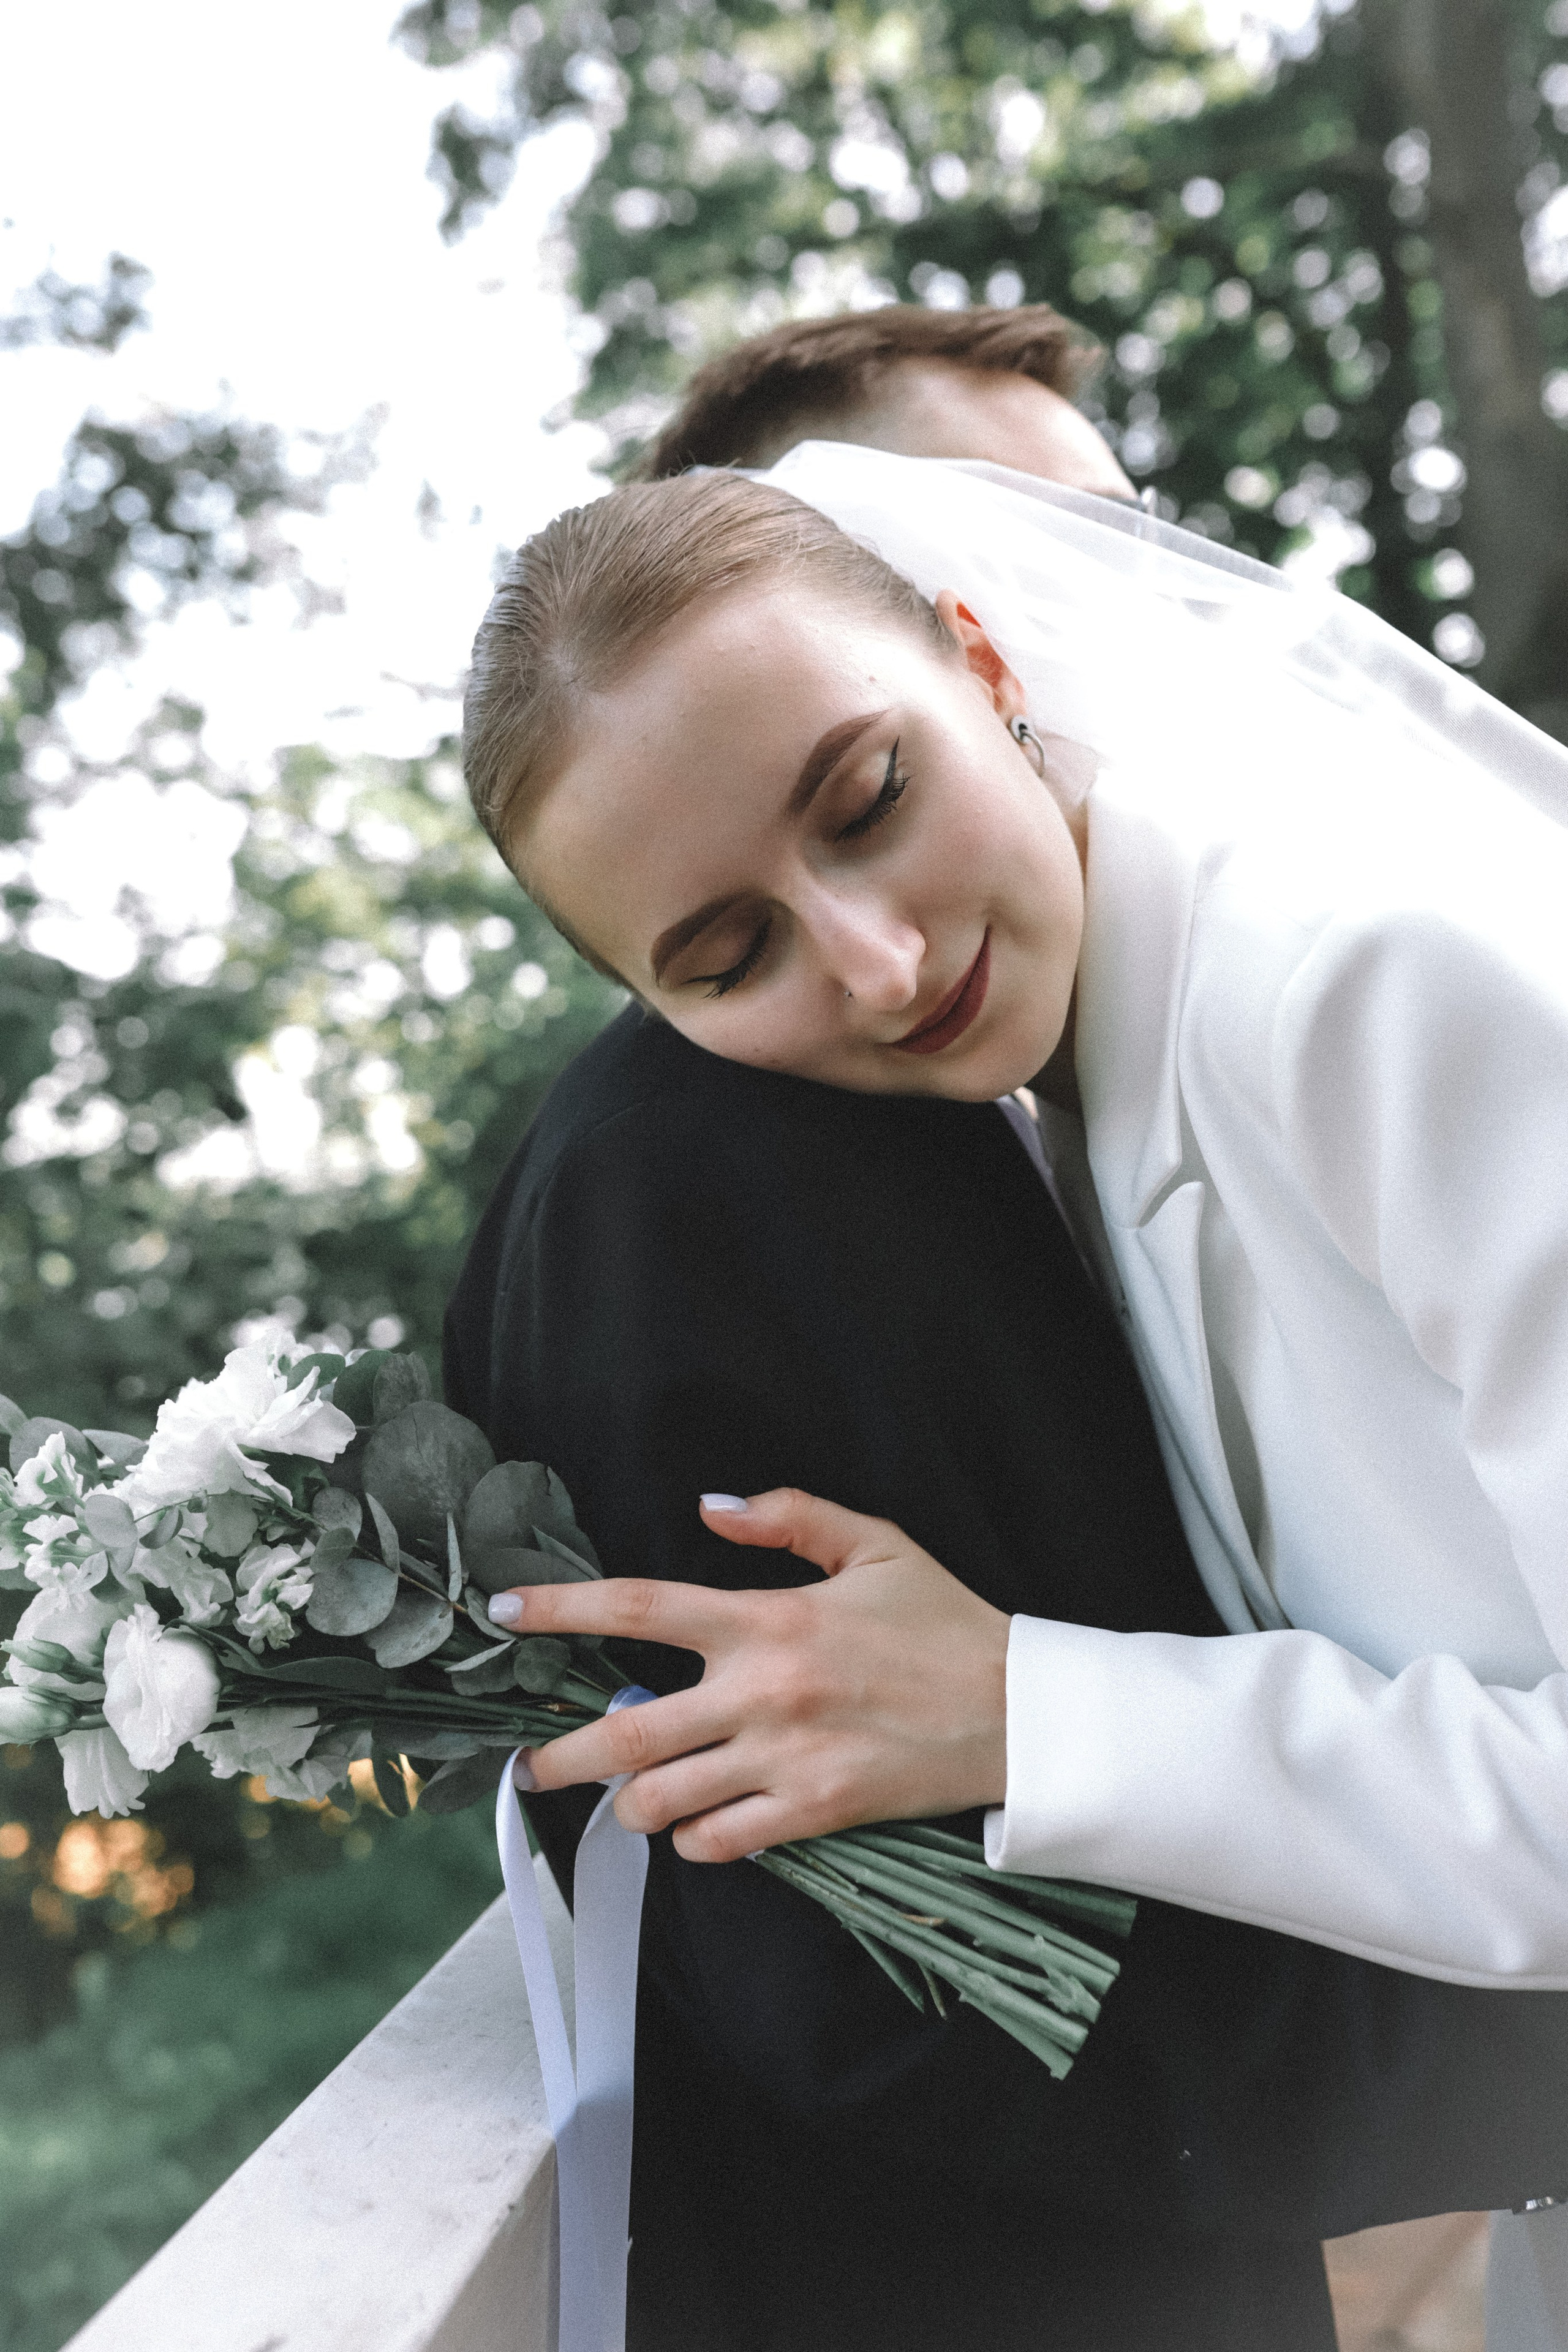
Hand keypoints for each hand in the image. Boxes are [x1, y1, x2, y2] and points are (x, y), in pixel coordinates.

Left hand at [500, 1489, 1009, 1862]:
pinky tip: (699, 1821)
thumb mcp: (874, 1544)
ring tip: (629, 1794)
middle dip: (560, 1757)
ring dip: (630, 1804)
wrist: (1016, 1710)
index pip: (640, 1607)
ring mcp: (784, 1761)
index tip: (506, 1613)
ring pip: (662, 1801)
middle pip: (627, 1734)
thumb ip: (787, 1519)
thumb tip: (711, 1508)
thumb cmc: (943, 1623)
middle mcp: (763, 1693)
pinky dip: (693, 1838)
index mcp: (768, 1620)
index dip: (561, 1609)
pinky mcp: (812, 1815)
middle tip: (530, 1766)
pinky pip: (718, 1843)